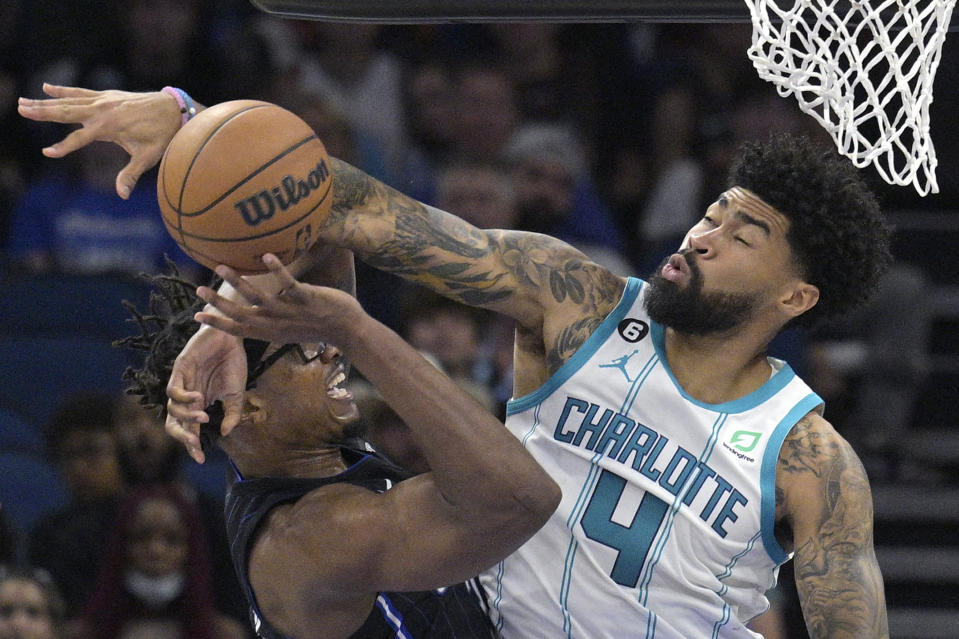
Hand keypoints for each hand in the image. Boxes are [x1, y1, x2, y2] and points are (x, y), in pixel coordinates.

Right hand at [17, 83, 181, 198]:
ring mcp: (104, 101)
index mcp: (110, 127)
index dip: (63, 147)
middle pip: (66, 112)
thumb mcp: (149, 157)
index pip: (79, 138)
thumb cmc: (163, 135)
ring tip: (24, 102)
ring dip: (46, 101)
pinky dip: (64, 89)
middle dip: (43, 112)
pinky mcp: (107, 96)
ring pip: (69, 100)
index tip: (47, 153)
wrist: (175, 109)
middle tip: (20, 110)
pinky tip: (47, 87)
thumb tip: (122, 195)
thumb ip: (131, 174)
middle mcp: (102, 111)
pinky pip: (81, 92)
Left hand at [165, 324, 246, 462]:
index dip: (193, 445)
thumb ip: (232, 413)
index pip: (191, 429)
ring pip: (173, 409)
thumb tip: (225, 433)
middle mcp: (188, 396)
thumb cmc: (233, 363)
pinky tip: (198, 398)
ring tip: (204, 416)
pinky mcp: (179, 369)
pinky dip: (183, 398)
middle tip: (195, 445)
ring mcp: (182, 383)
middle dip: (182, 437)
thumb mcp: (237, 393)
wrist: (231, 336)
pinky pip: (173, 390)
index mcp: (200, 404)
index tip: (201, 459)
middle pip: (175, 423)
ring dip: (187, 416)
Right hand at [195, 254, 363, 349]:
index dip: (218, 322)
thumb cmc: (320, 326)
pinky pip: (288, 283)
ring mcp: (291, 312)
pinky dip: (276, 269)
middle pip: (241, 314)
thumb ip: (273, 318)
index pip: (239, 330)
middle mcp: (277, 324)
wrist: (348, 330)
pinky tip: (265, 256)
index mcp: (272, 333)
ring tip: (222, 266)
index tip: (197, 315)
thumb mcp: (291, 329)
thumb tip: (259, 306)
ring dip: (238, 282)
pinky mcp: (307, 299)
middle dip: (219, 302)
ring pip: (259, 298)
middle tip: (199, 289)